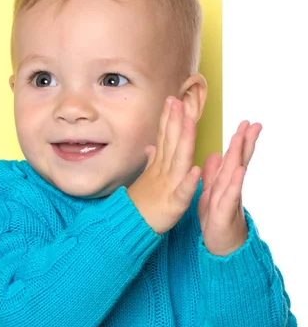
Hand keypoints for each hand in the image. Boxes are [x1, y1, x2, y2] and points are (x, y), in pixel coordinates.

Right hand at [127, 96, 200, 234]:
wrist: (130, 227)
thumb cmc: (140, 204)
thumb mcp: (147, 178)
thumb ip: (151, 160)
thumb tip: (150, 146)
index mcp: (159, 166)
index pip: (164, 137)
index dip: (169, 118)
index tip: (173, 99)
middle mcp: (163, 172)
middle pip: (171, 143)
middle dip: (175, 121)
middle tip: (178, 100)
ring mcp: (168, 186)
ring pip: (178, 161)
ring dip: (184, 141)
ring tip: (190, 123)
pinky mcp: (174, 204)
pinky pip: (182, 192)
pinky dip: (188, 182)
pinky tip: (195, 171)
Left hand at [198, 120, 262, 255]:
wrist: (220, 247)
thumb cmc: (216, 220)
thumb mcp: (210, 193)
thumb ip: (213, 175)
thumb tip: (215, 155)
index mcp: (225, 182)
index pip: (233, 157)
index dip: (239, 141)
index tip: (246, 123)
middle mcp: (230, 188)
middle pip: (238, 161)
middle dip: (245, 142)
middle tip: (253, 123)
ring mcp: (229, 199)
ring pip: (235, 174)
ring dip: (239, 155)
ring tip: (243, 138)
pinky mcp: (224, 213)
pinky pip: (229, 195)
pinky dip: (234, 182)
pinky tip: (239, 170)